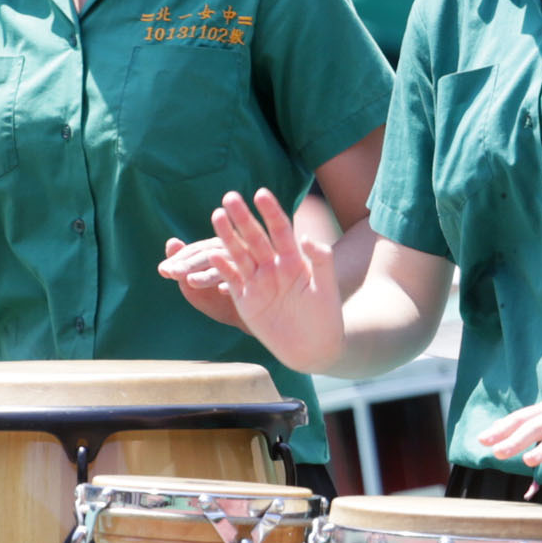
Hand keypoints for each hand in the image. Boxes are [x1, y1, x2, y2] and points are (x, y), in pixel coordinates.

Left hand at [158, 235, 248, 331]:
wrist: (250, 319)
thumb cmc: (221, 300)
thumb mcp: (199, 284)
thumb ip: (184, 266)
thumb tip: (171, 242)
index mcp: (221, 248)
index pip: (197, 250)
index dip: (179, 259)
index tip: (163, 270)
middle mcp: (237, 251)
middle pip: (210, 254)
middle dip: (189, 264)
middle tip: (171, 273)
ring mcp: (249, 265)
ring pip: (226, 265)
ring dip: (207, 274)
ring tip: (190, 282)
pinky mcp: (258, 282)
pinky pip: (246, 280)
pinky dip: (234, 283)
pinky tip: (221, 291)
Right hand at [187, 190, 343, 374]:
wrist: (313, 348)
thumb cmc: (325, 317)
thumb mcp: (326, 287)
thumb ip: (320, 260)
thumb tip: (305, 236)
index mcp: (294, 259)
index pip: (280, 229)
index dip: (271, 212)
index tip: (261, 193)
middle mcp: (273, 266)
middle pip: (255, 237)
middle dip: (243, 218)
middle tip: (230, 196)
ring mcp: (257, 281)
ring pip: (239, 254)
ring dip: (227, 236)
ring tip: (217, 215)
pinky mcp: (245, 299)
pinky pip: (232, 280)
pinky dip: (222, 268)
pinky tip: (214, 255)